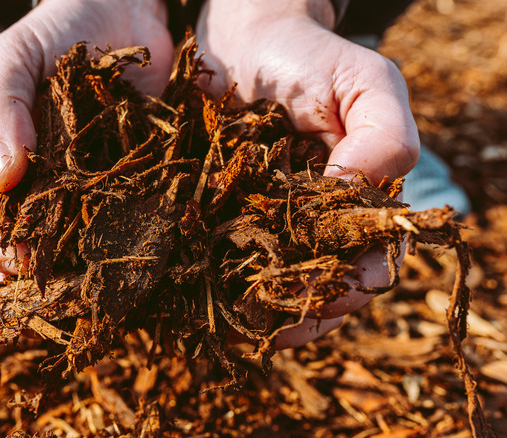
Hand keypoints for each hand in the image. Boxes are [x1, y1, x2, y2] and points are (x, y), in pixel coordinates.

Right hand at [0, 0, 173, 281]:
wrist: (123, 8)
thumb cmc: (56, 29)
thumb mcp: (14, 58)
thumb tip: (3, 177)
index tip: (12, 257)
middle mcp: (35, 183)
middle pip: (20, 243)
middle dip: (32, 275)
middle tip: (57, 298)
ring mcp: (82, 187)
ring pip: (72, 244)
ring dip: (79, 272)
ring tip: (96, 294)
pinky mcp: (130, 181)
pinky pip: (124, 220)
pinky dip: (129, 244)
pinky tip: (142, 261)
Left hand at [196, 0, 419, 346]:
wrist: (240, 38)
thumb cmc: (307, 56)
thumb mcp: (363, 84)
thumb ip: (382, 139)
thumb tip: (356, 205)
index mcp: (359, 203)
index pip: (371, 262)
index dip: (353, 286)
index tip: (327, 297)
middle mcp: (317, 224)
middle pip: (320, 288)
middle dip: (301, 313)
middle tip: (270, 327)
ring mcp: (268, 225)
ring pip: (271, 286)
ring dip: (257, 313)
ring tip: (233, 330)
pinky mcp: (221, 218)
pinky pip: (222, 262)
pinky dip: (216, 286)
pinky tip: (200, 304)